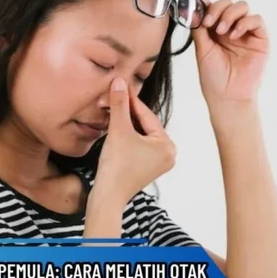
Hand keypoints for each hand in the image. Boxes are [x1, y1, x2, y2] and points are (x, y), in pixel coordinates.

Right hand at [95, 78, 176, 203]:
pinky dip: (128, 136)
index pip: (147, 116)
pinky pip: (139, 145)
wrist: (108, 196)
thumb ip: (120, 105)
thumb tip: (119, 82)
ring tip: (114, 109)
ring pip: (141, 134)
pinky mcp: (147, 168)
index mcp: (167, 145)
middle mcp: (168, 154)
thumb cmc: (117, 167)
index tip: (121, 85)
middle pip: (146, 125)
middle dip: (129, 112)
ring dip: (127, 123)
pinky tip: (116, 127)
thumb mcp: (119, 130)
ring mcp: (158, 162)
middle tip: (117, 95)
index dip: (131, 100)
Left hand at [192, 0, 269, 105]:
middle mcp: (231, 28)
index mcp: (215, 29)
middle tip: (209, 22)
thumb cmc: (213, 76)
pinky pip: (256, 20)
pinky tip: (234, 35)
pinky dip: (244, 23)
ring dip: (229, 14)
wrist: (227, 95)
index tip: (197, 7)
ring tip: (221, 31)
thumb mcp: (202, 49)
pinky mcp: (260, 38)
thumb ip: (199, 28)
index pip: (213, 7)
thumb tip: (193, 6)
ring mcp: (246, 32)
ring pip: (242, 6)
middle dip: (217, 9)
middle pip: (228, 3)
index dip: (206, 4)